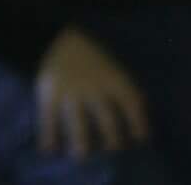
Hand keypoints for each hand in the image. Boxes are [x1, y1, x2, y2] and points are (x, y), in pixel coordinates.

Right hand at [35, 27, 148, 157]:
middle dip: (112, 135)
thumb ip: (123, 85)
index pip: (130, 101)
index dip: (138, 120)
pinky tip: (50, 148)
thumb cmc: (89, 55)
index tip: (142, 137)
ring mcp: (71, 92)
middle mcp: (94, 87)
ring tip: (82, 154)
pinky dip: (49, 134)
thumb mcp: (111, 65)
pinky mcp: (50, 95)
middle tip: (114, 149)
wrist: (57, 36)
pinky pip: (49, 118)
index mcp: (112, 77)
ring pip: (78, 121)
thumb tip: (142, 104)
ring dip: (80, 140)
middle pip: (106, 116)